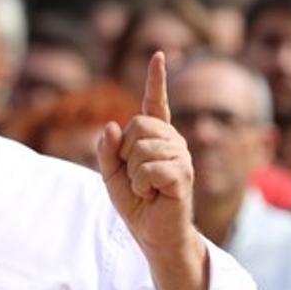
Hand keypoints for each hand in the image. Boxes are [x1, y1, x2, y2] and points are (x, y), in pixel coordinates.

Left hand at [98, 52, 207, 289]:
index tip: (159, 55)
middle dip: (125, 153)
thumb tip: (110, 126)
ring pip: (141, 149)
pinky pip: (149, 169)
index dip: (157, 80)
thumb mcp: (111, 175)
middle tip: (136, 176)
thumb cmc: (135, 203)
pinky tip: (152, 194)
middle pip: (136, 125)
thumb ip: (107, 151)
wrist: (152, 234)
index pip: (156, 103)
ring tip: (145, 188)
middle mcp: (172, 141)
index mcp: (156, 138)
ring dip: (133, 174)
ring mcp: (181, 156)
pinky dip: (141, 185)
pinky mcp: (183, 175)